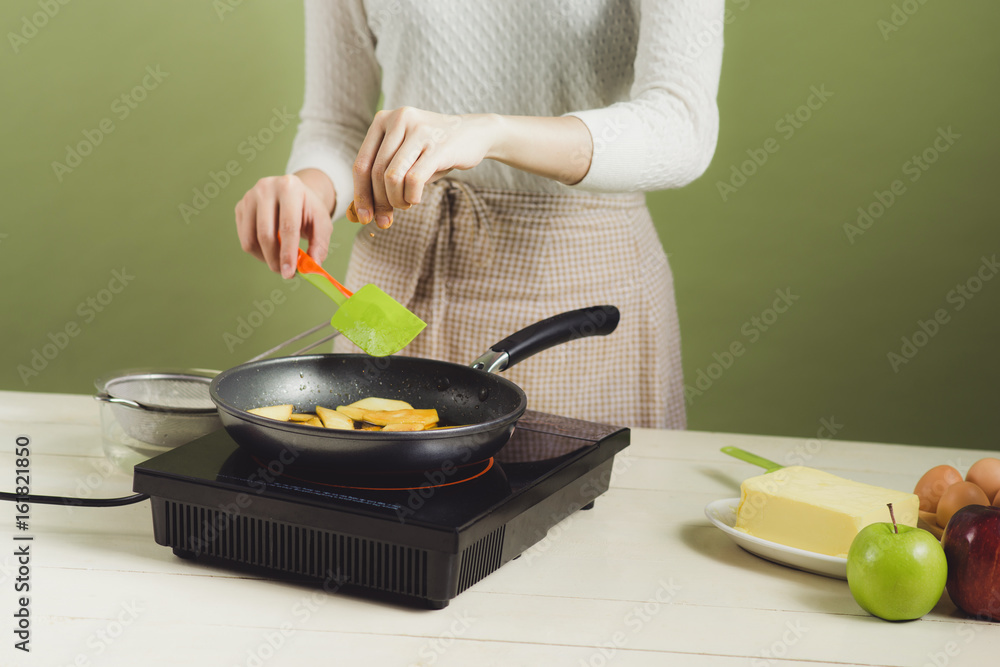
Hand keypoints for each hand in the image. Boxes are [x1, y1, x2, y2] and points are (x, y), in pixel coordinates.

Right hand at [234, 170, 334, 278]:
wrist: (293, 192)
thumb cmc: (308, 208)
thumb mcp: (322, 222)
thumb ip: (320, 245)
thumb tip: (312, 266)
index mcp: (289, 187)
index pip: (287, 226)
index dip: (288, 253)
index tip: (289, 273)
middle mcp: (266, 188)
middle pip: (265, 234)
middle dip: (275, 260)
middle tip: (286, 273)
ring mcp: (249, 197)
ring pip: (250, 239)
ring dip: (265, 258)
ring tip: (280, 261)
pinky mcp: (240, 207)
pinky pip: (244, 238)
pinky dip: (257, 251)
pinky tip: (270, 250)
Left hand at [349, 107, 498, 227]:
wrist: (472, 134)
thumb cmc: (432, 151)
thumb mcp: (404, 159)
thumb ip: (382, 179)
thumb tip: (360, 214)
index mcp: (382, 120)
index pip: (361, 164)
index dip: (360, 194)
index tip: (364, 217)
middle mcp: (398, 120)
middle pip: (376, 173)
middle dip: (379, 203)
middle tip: (385, 220)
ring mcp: (418, 131)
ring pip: (392, 177)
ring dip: (396, 200)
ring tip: (406, 203)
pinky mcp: (438, 146)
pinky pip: (414, 179)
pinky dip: (412, 196)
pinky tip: (416, 198)